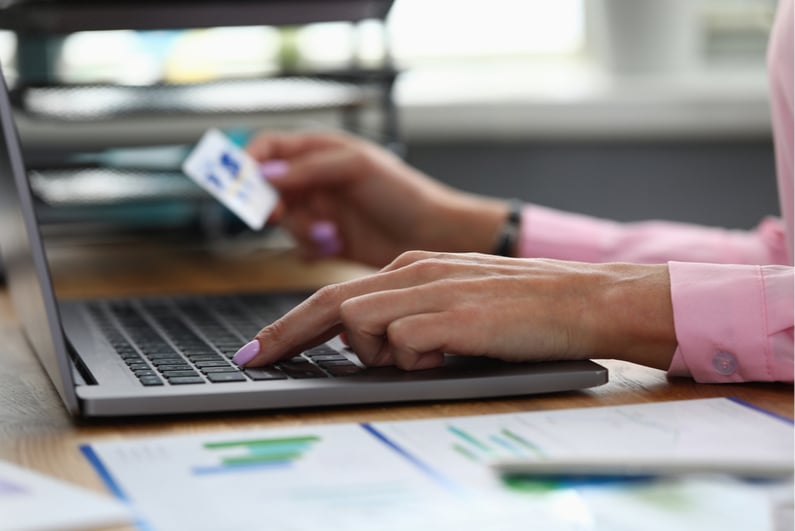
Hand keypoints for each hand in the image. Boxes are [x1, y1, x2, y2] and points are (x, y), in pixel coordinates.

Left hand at [236, 251, 676, 370]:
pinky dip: (411, 356)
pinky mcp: (452, 316)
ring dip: (375, 350)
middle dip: (285, 334)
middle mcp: (415, 271)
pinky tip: (447, 352)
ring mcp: (432, 291)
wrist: (584, 298)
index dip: (292, 321)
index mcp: (414, 265)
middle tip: (254, 359)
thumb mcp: (457, 298)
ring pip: (361, 321)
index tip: (263, 345)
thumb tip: (373, 338)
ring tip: (425, 354)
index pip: (337, 293)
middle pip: (330, 303)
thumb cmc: (525, 305)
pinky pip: (403, 342)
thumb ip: (412, 309)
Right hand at [247, 130, 508, 266]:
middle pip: (269, 188)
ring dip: (300, 230)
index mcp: (321, 151)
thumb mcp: (356, 168)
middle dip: (272, 204)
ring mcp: (322, 211)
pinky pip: (301, 246)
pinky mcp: (330, 241)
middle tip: (280, 215)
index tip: (242, 184)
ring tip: (330, 234)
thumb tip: (264, 173)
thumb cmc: (403, 193)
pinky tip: (334, 246)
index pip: (269, 147)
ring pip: (285, 221)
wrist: (435, 236)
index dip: (248, 162)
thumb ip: (309, 168)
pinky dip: (311, 249)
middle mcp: (317, 179)